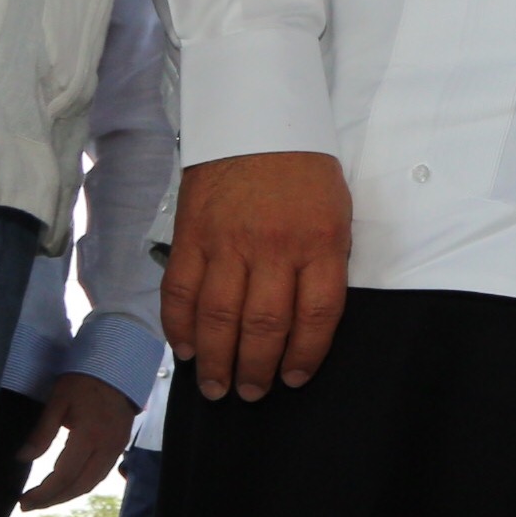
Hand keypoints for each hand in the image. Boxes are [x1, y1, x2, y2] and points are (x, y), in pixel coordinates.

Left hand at [17, 372, 137, 507]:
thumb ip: (41, 433)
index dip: (42, 493)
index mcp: (90, 436)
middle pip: (78, 486)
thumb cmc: (83, 381)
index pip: (64, 476)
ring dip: (67, 495)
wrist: (118, 367)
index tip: (22, 501)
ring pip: (91, 483)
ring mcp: (117, 448)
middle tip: (28, 505)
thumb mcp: (57, 401)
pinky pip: (100, 474)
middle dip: (52, 499)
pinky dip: (81, 485)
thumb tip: (23, 458)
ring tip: (45, 499)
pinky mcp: (120, 446)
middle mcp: (107, 447)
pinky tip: (66, 485)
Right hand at [161, 152, 352, 400]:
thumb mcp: (335, 213)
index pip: (317, 314)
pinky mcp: (191, 236)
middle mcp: (274, 248)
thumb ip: (324, 264)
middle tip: (252, 393)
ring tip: (218, 386)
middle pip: (264, 325)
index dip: (305, 355)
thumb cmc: (303, 172)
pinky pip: (181, 293)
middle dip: (257, 369)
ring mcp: (228, 243)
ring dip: (216, 361)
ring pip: (219, 318)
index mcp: (320, 242)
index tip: (295, 378)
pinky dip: (180, 327)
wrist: (255, 122)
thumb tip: (308, 322)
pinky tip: (185, 349)